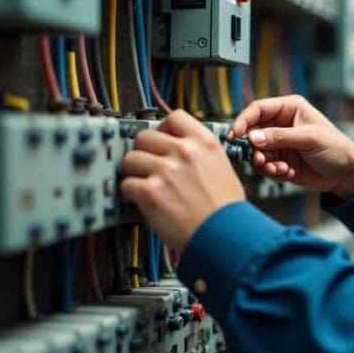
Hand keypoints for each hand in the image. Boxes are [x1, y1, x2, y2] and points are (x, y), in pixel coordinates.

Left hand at [120, 110, 244, 251]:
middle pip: (145, 136)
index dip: (163, 128)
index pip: (174, 117)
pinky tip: (140, 199)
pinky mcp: (151, 192)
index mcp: (204, 143)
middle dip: (143, 151)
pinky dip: (130, 193)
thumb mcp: (223, 168)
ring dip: (133, 172)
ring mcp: (166, 170)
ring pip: (130, 159)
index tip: (160, 138)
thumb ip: (200, 155)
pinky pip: (126, 184)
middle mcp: (185, 152)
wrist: (226, 235)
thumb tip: (180, 151)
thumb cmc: (227, 210)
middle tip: (147, 165)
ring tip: (142, 183)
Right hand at [228, 95, 353, 200]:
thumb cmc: (337, 148)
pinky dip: (272, 171)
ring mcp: (280, 144)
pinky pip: (265, 166)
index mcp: (290, 109)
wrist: (347, 174)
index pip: (258, 109)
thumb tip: (253, 136)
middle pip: (253, 132)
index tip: (236, 135)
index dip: (244, 121)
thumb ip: (280, 137)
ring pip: (256, 152)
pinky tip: (287, 173)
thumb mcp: (309, 138)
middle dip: (253, 148)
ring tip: (278, 169)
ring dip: (263, 163)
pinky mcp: (280, 161)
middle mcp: (281, 125)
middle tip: (258, 159)